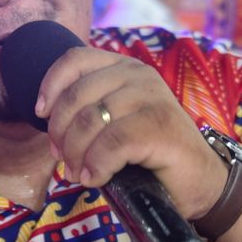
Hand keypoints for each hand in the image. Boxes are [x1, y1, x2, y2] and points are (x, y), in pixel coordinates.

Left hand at [36, 46, 226, 218]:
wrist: (201, 182)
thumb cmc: (151, 156)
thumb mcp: (115, 123)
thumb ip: (87, 112)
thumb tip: (47, 122)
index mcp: (124, 68)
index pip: (75, 59)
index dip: (50, 85)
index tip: (41, 114)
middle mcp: (138, 75)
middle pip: (76, 96)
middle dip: (60, 133)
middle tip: (63, 161)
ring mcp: (152, 98)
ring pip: (90, 121)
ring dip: (76, 155)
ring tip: (79, 174)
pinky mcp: (160, 126)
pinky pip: (111, 144)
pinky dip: (96, 166)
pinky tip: (96, 179)